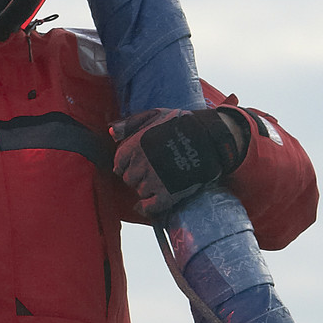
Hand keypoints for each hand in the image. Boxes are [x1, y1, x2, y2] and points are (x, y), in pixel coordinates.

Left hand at [110, 105, 249, 216]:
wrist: (211, 137)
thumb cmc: (182, 123)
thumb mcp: (154, 115)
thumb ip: (130, 124)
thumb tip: (111, 133)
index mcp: (135, 145)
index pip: (119, 163)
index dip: (127, 165)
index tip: (137, 164)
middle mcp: (142, 163)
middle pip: (129, 179)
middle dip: (138, 176)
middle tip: (151, 172)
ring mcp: (154, 180)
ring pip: (140, 192)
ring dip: (147, 189)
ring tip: (159, 180)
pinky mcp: (168, 194)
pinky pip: (150, 207)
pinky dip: (148, 208)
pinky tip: (148, 205)